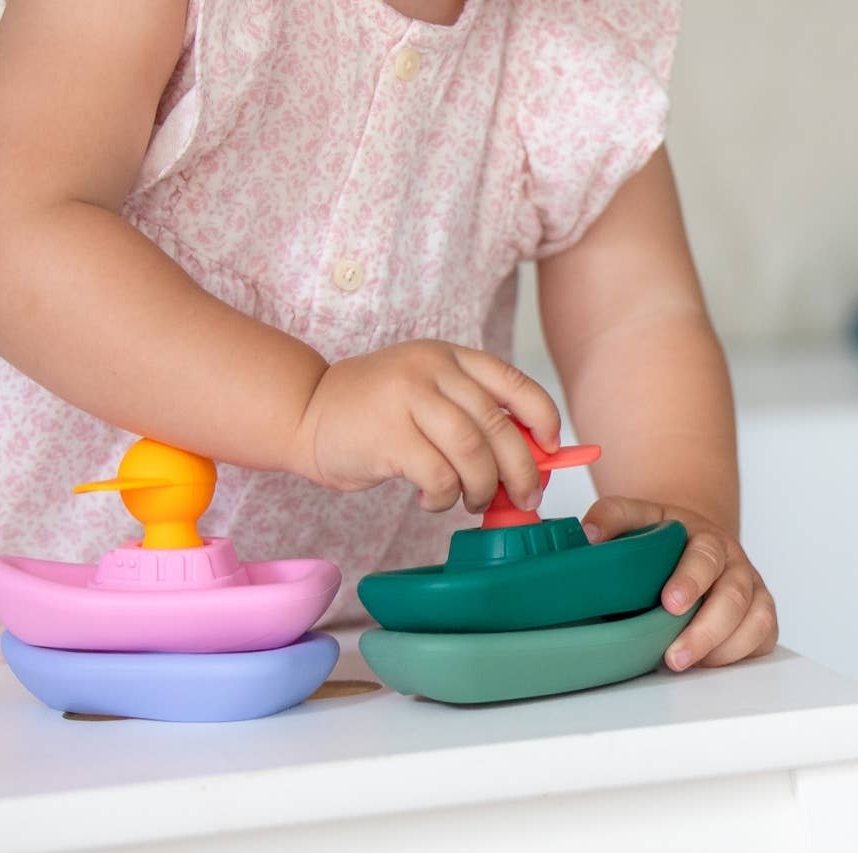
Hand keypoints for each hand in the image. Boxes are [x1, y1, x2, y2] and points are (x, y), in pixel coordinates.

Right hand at [295, 340, 560, 513]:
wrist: (304, 411)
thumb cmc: (374, 413)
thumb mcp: (425, 392)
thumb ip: (470, 412)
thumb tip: (530, 456)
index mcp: (449, 356)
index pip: (513, 380)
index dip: (543, 416)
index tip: (552, 447)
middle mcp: (432, 369)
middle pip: (498, 424)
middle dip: (522, 469)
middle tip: (524, 497)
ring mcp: (408, 397)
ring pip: (473, 452)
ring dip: (482, 488)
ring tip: (472, 501)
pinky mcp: (387, 435)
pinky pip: (438, 476)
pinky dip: (445, 497)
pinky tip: (432, 500)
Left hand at [581, 497, 777, 670]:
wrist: (694, 536)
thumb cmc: (663, 534)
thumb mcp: (636, 515)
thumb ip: (612, 516)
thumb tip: (589, 534)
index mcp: (703, 536)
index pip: (704, 557)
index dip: (690, 581)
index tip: (669, 603)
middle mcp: (733, 562)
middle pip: (734, 595)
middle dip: (705, 628)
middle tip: (674, 654)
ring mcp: (750, 588)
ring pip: (755, 619)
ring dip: (720, 648)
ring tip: (681, 663)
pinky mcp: (759, 613)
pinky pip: (763, 637)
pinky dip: (738, 653)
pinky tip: (706, 662)